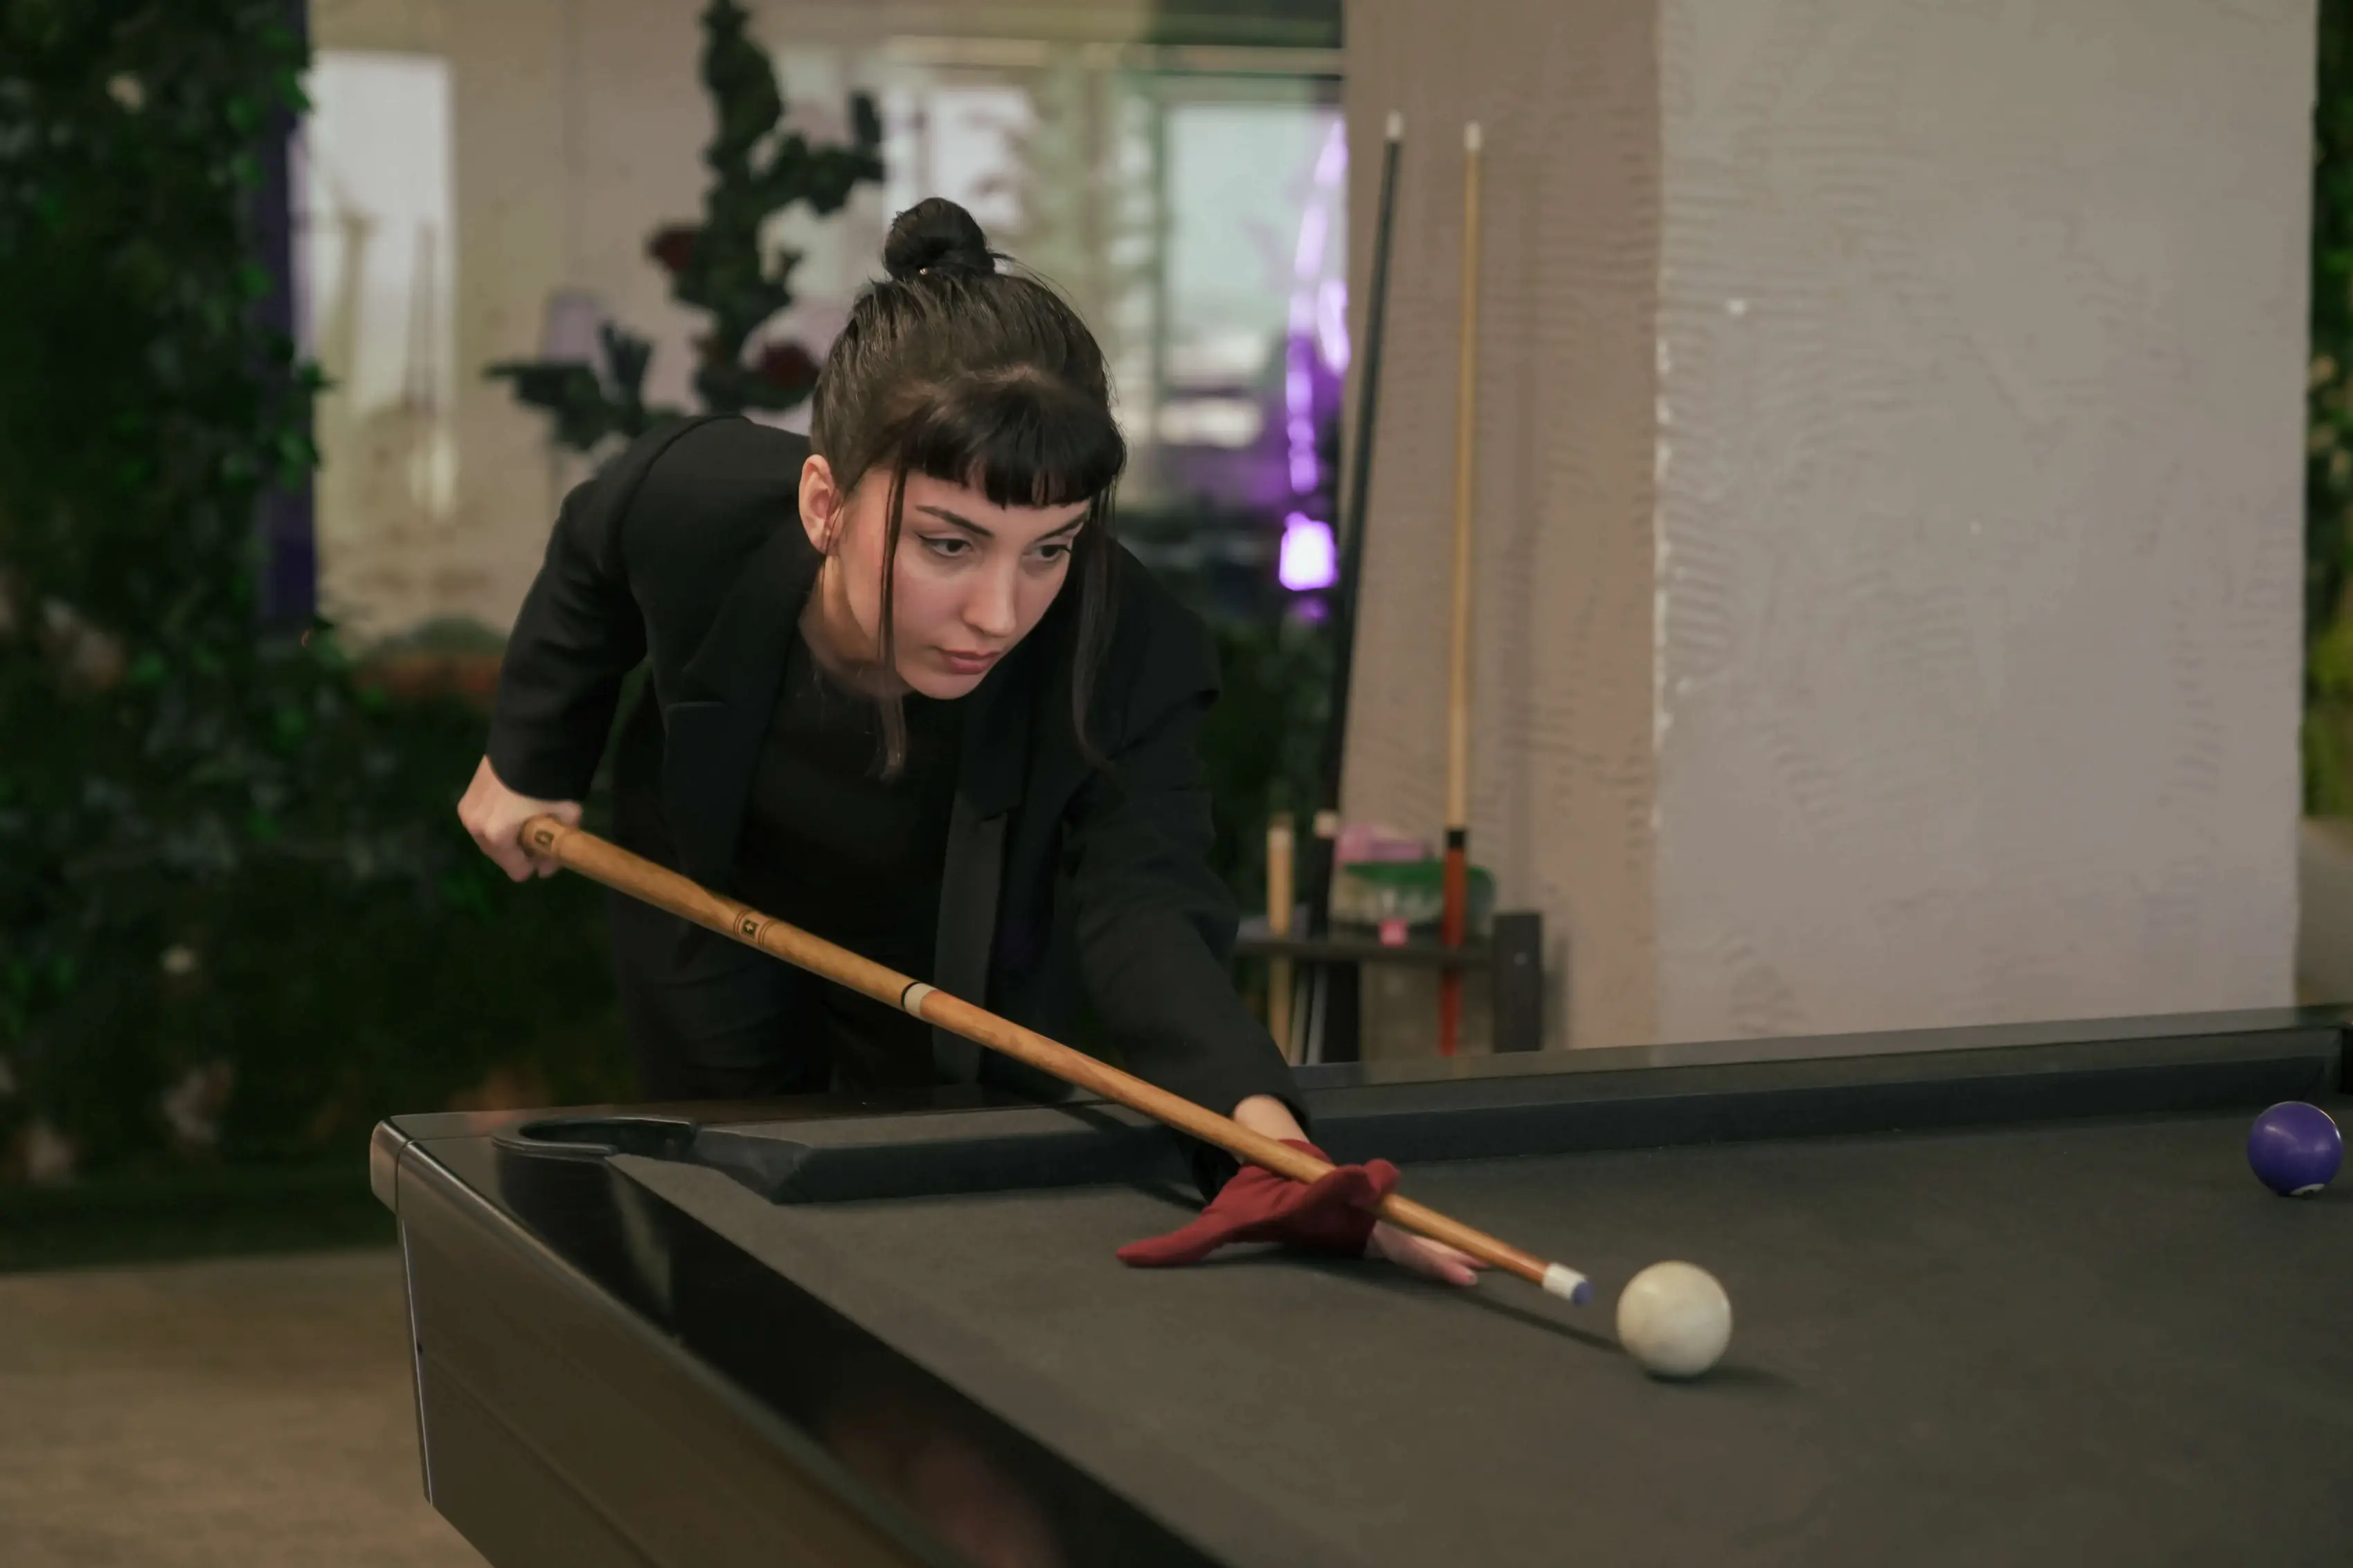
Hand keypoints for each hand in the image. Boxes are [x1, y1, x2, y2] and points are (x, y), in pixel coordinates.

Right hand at [456, 756, 580, 880]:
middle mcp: (475, 827)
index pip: (516, 870)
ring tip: (528, 825)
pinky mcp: (467, 794)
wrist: (528, 741)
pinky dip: (497, 822)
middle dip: (519, 853)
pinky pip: (483, 820)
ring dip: (507, 837)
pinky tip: (514, 811)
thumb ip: (558, 846)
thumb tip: (549, 865)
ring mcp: (468, 809)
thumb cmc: (548, 783)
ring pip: (489, 838)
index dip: (535, 867)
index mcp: (496, 836)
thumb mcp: (567, 815)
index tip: (548, 858)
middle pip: (500, 854)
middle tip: (540, 842)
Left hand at [1116, 1132, 1484, 1286]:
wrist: (1284, 1165)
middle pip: (1383, 1221)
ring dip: (1439, 1250)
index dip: (1347, 1183)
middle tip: (1447, 1253)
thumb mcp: (1217, 1220)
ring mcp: (1367, 1217)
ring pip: (1405, 1234)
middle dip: (1414, 1239)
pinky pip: (1411, 1244)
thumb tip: (1125, 1258)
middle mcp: (1346, 1205)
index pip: (1332, 1188)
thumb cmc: (1253, 1198)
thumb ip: (1179, 1243)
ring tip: (1476, 1267)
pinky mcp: (1380, 1231)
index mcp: (1311, 1198)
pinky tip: (1475, 1267)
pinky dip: (1441, 1254)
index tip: (1364, 1178)